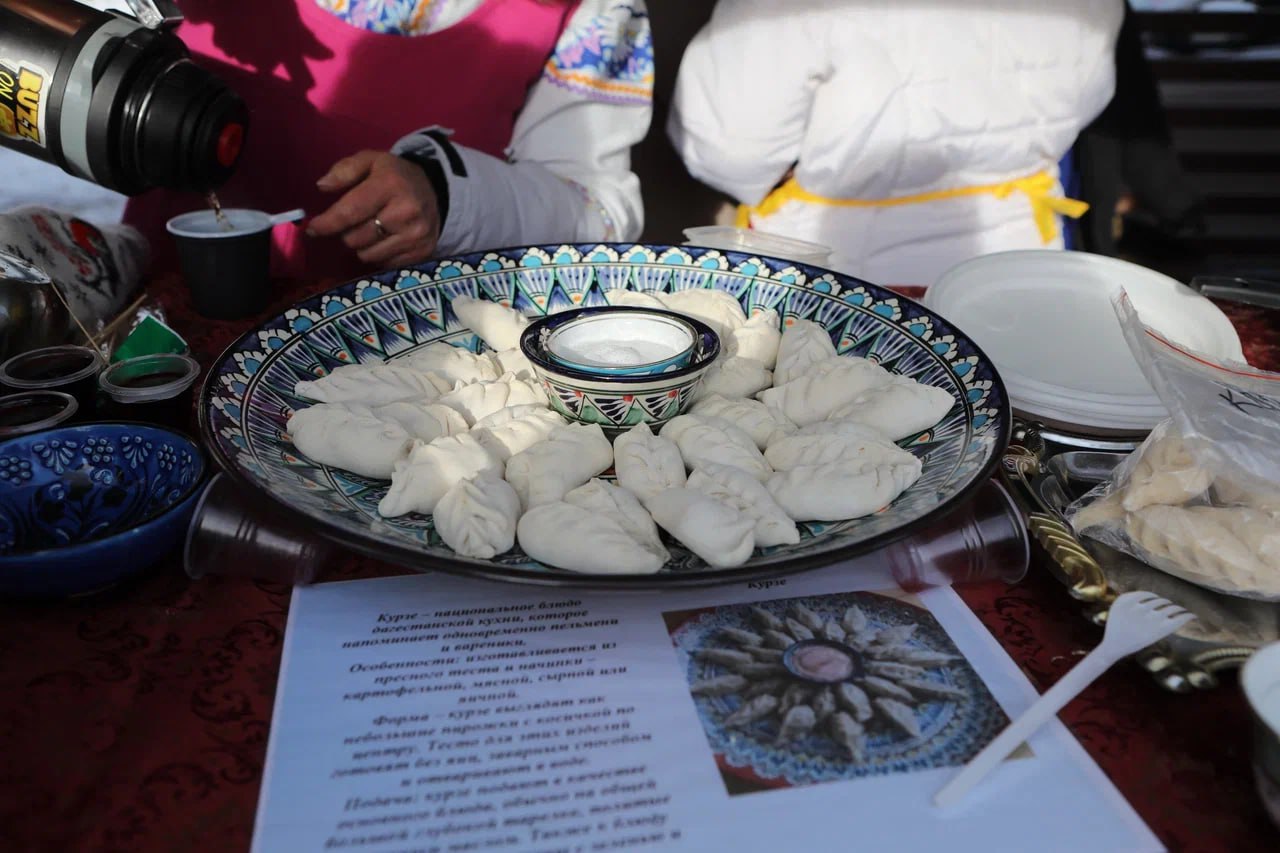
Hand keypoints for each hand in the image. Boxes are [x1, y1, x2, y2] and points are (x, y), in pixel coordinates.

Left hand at [307, 150, 440, 267]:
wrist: (437, 191)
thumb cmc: (395, 176)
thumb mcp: (371, 161)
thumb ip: (344, 170)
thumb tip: (322, 187)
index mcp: (391, 185)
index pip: (351, 211)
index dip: (328, 223)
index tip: (313, 229)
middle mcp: (406, 213)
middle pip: (356, 238)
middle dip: (347, 232)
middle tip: (354, 222)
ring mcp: (416, 236)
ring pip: (368, 255)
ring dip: (362, 245)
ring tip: (371, 230)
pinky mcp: (422, 253)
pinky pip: (384, 264)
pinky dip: (379, 254)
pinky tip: (386, 239)